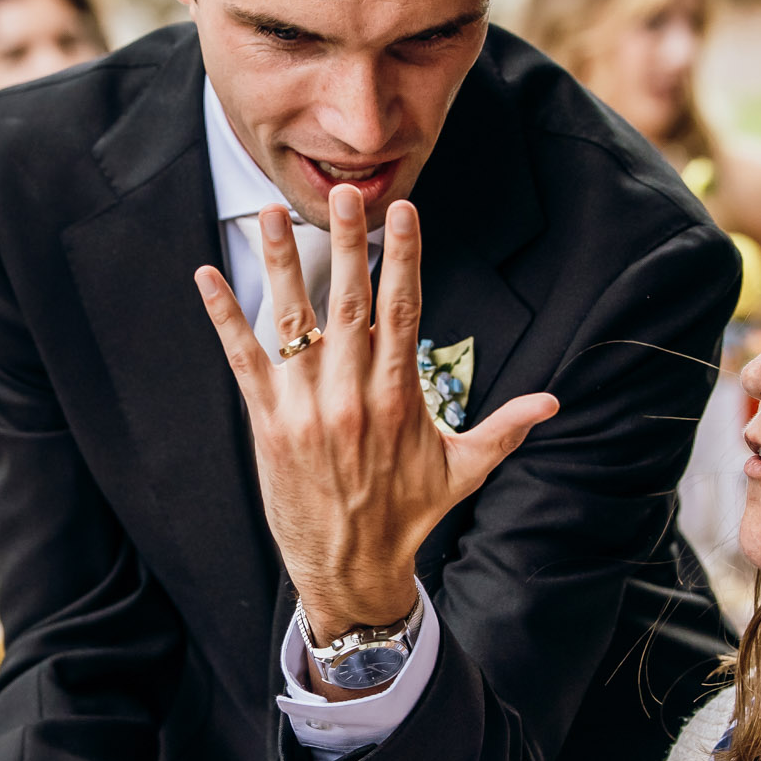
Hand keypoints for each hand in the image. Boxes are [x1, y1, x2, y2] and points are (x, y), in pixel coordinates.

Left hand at [194, 187, 557, 644]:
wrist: (352, 568)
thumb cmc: (409, 516)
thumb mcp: (464, 471)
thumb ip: (504, 428)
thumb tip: (553, 403)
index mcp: (400, 396)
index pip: (403, 310)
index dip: (403, 258)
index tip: (402, 212)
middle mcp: (353, 395)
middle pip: (351, 302)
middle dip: (349, 243)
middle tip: (346, 193)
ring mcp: (307, 408)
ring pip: (293, 320)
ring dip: (282, 263)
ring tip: (272, 213)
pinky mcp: (268, 424)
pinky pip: (243, 360)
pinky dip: (225, 317)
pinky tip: (207, 276)